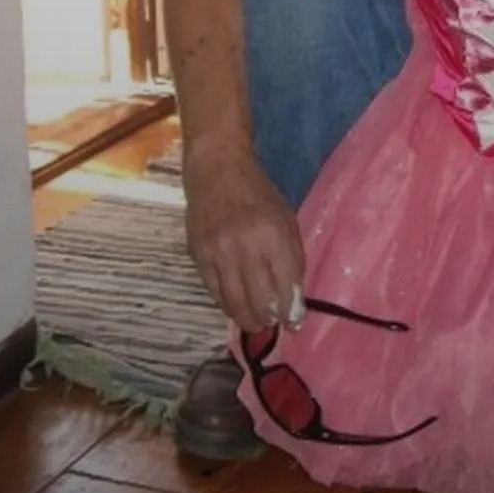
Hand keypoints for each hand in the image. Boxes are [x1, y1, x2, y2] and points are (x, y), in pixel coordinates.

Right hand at [183, 141, 305, 332]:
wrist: (217, 170)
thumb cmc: (258, 194)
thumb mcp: (286, 219)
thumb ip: (292, 257)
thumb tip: (294, 298)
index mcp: (273, 235)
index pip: (286, 286)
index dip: (292, 311)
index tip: (294, 322)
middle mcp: (246, 248)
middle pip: (260, 302)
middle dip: (271, 319)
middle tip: (275, 322)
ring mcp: (219, 254)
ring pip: (235, 305)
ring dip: (249, 320)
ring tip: (257, 322)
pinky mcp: (199, 257)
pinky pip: (215, 294)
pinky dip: (228, 305)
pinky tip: (237, 305)